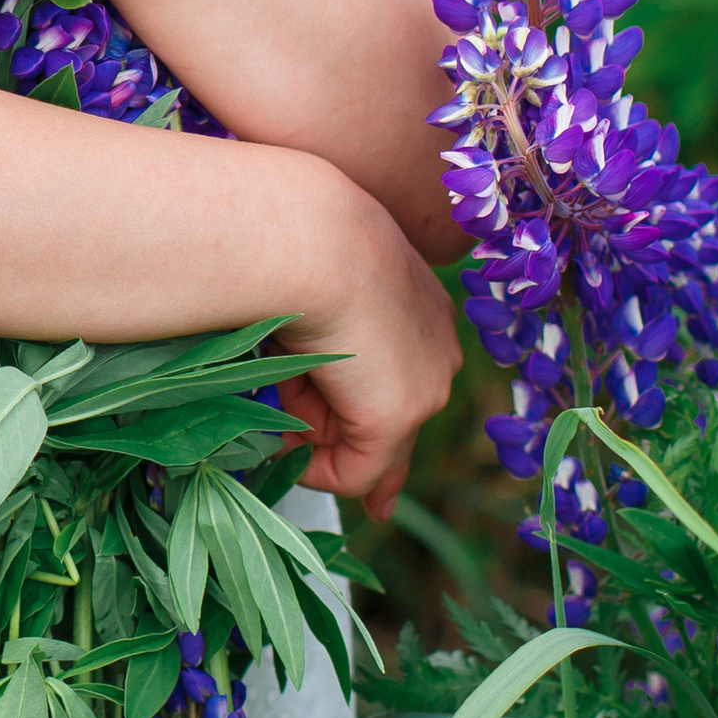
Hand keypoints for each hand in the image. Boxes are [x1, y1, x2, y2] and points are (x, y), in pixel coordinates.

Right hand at [267, 186, 461, 522]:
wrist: (305, 238)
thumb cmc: (295, 243)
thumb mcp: (313, 292)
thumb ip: (322, 352)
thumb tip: (301, 399)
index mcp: (418, 305)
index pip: (410, 377)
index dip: (383, 421)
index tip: (379, 480)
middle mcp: (437, 348)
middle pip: (400, 423)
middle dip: (351, 449)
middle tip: (313, 458)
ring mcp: (424, 386)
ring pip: (366, 446)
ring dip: (312, 434)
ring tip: (279, 380)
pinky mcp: (395, 417)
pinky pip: (353, 473)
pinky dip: (314, 467)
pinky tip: (284, 435)